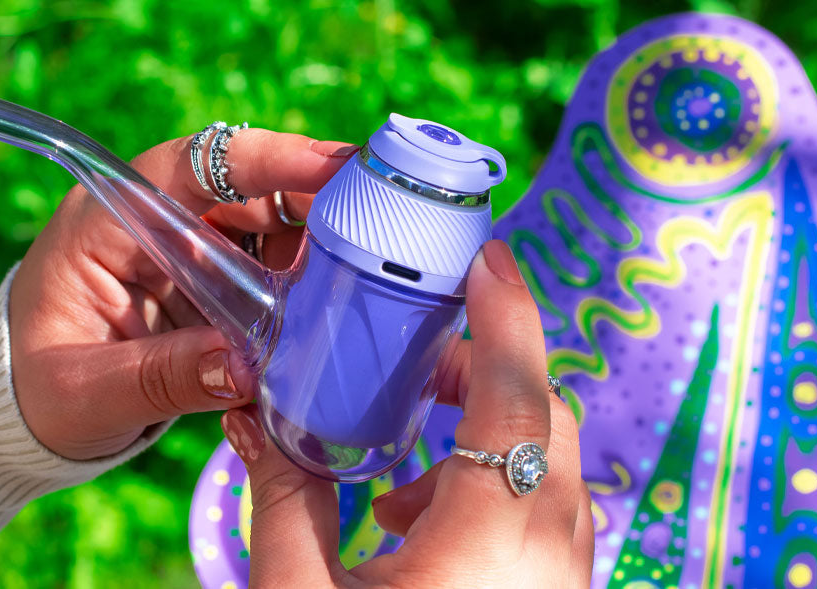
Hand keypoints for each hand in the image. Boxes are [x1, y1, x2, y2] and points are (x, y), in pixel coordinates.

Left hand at [9, 129, 357, 459]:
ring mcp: (187, 251)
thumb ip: (162, 377)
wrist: (23, 411)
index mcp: (108, 223)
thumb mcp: (87, 392)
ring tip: (376, 264)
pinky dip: (306, 281)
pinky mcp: (210, 283)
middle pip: (248, 187)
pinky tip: (340, 300)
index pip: (192, 165)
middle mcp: (155, 222)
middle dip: (317, 199)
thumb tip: (246, 370)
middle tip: (387, 220)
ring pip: (269, 225)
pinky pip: (269, 269)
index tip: (336, 167)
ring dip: (319, 242)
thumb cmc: (36, 393)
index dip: (266, 159)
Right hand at [221, 240, 593, 586]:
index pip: (516, 405)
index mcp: (486, 543)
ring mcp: (563, 574)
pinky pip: (543, 506)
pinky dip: (492, 483)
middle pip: (540, 417)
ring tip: (398, 475)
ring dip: (481, 434)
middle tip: (416, 368)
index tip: (488, 260)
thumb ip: (284, 495)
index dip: (506, 320)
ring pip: (546, 461)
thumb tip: (252, 411)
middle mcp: (548, 554)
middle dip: (480, 372)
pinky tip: (417, 520)